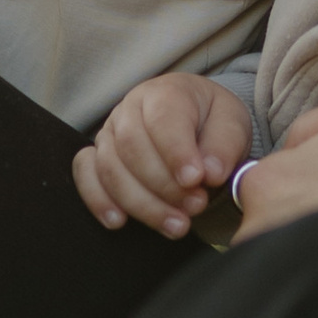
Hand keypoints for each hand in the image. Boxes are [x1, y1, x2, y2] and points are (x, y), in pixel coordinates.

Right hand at [76, 75, 256, 239]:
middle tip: (196, 206)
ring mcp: (109, 132)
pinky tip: (119, 221)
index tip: (196, 179)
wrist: (198, 124)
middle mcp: (130, 109)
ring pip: (110, 167)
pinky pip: (86, 175)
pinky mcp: (96, 156)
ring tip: (177, 224)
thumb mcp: (232, 124)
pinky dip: (98, 199)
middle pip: (132, 147)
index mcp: (165, 92)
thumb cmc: (212, 123)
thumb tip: (211, 173)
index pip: (163, 119)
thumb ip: (225, 145)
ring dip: (142, 203)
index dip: (177, 152)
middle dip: (164, 184)